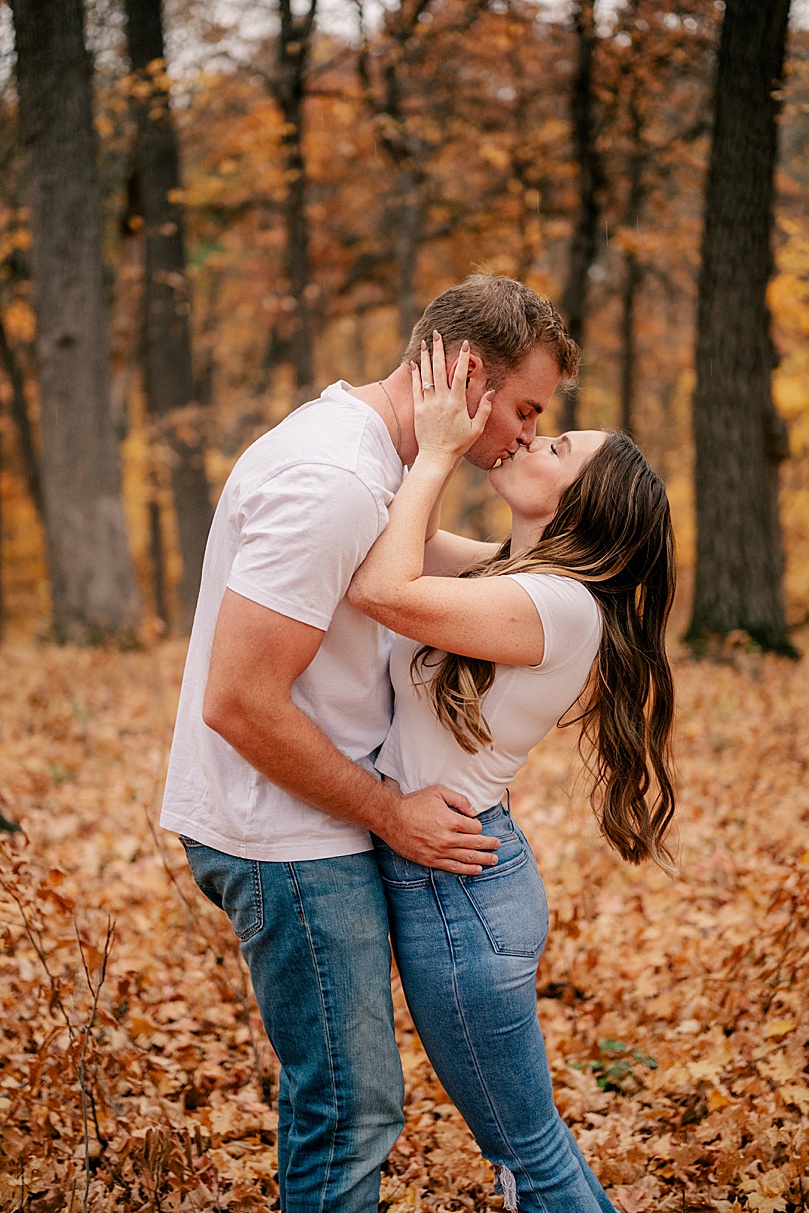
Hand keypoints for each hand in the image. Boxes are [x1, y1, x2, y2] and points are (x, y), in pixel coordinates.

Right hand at [381, 785, 499, 874]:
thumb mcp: (438, 792)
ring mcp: (440, 851)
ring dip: (484, 859)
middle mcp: (448, 838)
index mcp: (451, 820)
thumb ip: (459, 799)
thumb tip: (474, 812)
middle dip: (489, 844)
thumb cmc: (414, 803)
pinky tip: (477, 869)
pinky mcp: (431, 860)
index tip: (475, 824)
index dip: (478, 825)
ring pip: (468, 857)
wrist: (391, 818)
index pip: (475, 827)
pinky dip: (467, 869)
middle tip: (498, 845)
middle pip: (476, 843)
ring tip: (494, 859)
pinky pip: (453, 867)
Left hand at [411, 332, 493, 463]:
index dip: (463, 358)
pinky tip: (414, 362)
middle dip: (438, 349)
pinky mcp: (418, 409)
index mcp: (457, 402)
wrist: (437, 456)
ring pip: (426, 375)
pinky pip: (416, 387)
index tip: (465, 344)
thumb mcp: (476, 428)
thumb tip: (492, 392)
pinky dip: (415, 374)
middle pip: (439, 369)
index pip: (460, 375)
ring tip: (424, 342)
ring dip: (425, 357)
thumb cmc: (458, 444)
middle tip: (437, 334)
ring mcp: (428, 403)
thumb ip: (484, 409)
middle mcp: (442, 400)